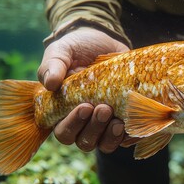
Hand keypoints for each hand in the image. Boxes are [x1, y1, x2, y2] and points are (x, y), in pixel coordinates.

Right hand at [38, 27, 130, 152]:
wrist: (104, 40)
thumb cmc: (77, 49)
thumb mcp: (62, 51)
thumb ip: (52, 65)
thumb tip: (50, 84)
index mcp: (63, 112)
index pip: (64, 132)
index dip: (73, 125)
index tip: (84, 106)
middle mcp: (84, 123)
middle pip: (85, 142)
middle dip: (94, 128)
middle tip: (104, 108)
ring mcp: (105, 124)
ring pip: (105, 144)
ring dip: (110, 135)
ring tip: (118, 119)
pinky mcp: (125, 119)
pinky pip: (127, 137)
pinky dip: (130, 133)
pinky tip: (133, 121)